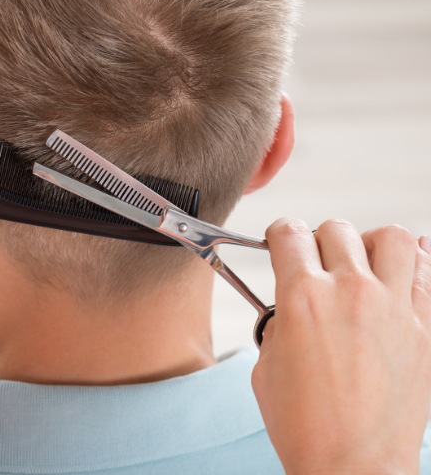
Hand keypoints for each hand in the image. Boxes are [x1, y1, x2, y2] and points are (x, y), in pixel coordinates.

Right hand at [253, 219, 430, 474]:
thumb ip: (279, 323)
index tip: (283, 244)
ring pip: (393, 238)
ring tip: (365, 263)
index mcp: (302, 298)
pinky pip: (430, 276)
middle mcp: (350, 293)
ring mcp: (395, 309)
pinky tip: (405, 271)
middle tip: (318, 262)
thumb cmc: (306, 426)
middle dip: (321, 241)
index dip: (281, 235)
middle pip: (337, 230)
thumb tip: (292, 307)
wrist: (352, 466)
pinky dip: (419, 264)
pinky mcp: (426, 331)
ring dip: (372, 244)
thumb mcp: (266, 366)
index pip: (290, 233)